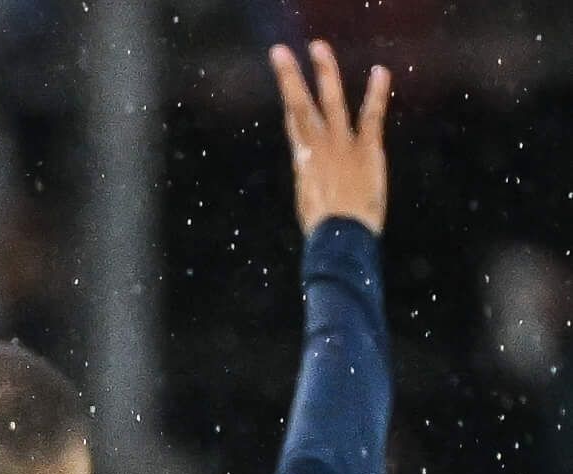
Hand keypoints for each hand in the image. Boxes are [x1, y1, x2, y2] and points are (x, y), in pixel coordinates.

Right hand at [270, 40, 389, 235]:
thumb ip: (314, 179)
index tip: (284, 74)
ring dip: (324, 72)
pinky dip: (376, 93)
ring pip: (330, 100)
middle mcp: (317, 146)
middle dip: (290, 76)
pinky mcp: (366, 149)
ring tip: (318, 47)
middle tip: (282, 52)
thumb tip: (311, 172)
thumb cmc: (326, 228)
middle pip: (300, 104)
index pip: (294, 120)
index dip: (288, 95)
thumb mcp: (311, 200)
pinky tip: (379, 71)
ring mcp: (341, 144)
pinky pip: (372, 115)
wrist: (340, 237)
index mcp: (303, 159)